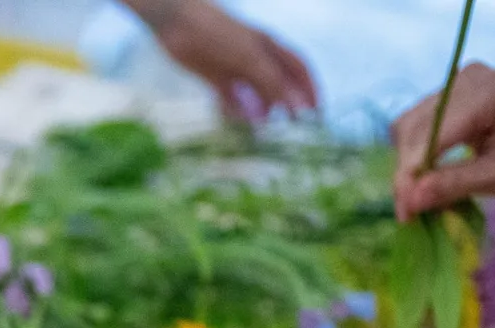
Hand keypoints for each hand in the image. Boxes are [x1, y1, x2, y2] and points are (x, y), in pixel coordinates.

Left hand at [148, 0, 317, 122]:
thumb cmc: (218, 35)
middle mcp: (256, 60)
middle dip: (285, 109)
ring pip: (254, 97)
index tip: (317, 116)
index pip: (298, 71)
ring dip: (258, 116)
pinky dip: (234, 115)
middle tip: (290, 136)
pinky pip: (230, 102)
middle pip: (277, 87)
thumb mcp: (250, 59)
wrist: (177, 22)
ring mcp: (236, 70)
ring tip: (261, 136)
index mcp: (270, 49)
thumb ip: (272, 82)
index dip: (310, 92)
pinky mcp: (215, 79)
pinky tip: (235, 126)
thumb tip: (297, 107)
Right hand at [390, 62, 494, 220]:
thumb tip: (410, 200)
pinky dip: (418, 154)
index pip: (431, 135)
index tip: (405, 212)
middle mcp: (467, 80)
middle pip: (413, 128)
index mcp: (488, 95)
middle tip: (409, 212)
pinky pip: (420, 125)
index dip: (411, 174)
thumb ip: (454, 184)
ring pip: (409, 127)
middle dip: (407, 171)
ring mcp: (458, 84)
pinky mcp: (452, 95)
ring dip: (410, 164)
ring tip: (419, 197)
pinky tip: (428, 177)